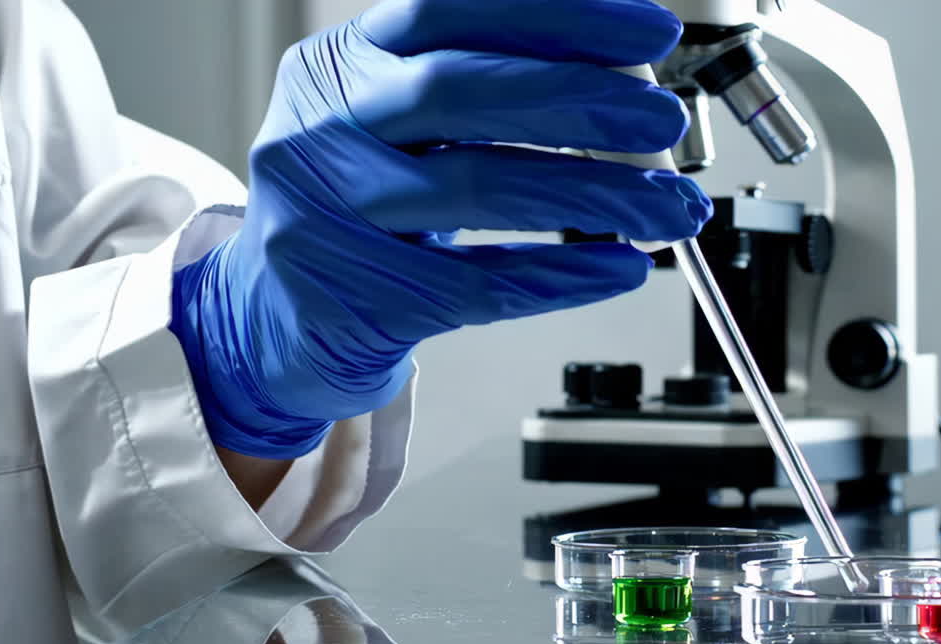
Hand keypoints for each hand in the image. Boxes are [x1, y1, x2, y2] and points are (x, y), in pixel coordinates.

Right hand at [171, 0, 711, 458]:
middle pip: (458, 93)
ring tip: (668, 206)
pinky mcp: (353, 297)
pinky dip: (560, 277)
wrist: (272, 316)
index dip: (557, 16)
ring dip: (591, 194)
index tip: (650, 33)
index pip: (451, 11)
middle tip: (661, 119)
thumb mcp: (392, 123)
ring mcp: (326, 214)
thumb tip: (618, 78)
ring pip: (474, 190)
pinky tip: (618, 268)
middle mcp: (323, 128)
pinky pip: (477, 285)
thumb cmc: (358, 206)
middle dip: (579, 98)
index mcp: (343, 64)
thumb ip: (478, 88)